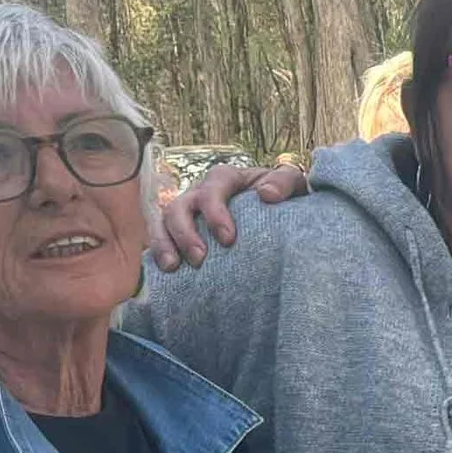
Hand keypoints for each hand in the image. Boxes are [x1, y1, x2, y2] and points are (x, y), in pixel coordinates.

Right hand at [151, 161, 306, 270]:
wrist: (279, 210)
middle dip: (185, 233)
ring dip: (164, 243)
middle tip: (199, 259)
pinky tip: (166, 272)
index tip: (228, 239)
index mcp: (225, 179)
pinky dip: (159, 252)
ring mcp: (188, 212)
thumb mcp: (292, 183)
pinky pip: (161, 238)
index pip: (211, 190)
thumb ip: (283, 182)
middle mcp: (200, 193)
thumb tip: (266, 194)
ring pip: (163, 222)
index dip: (215, 213)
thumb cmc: (284, 196)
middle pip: (179, 207)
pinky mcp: (182, 231)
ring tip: (173, 267)